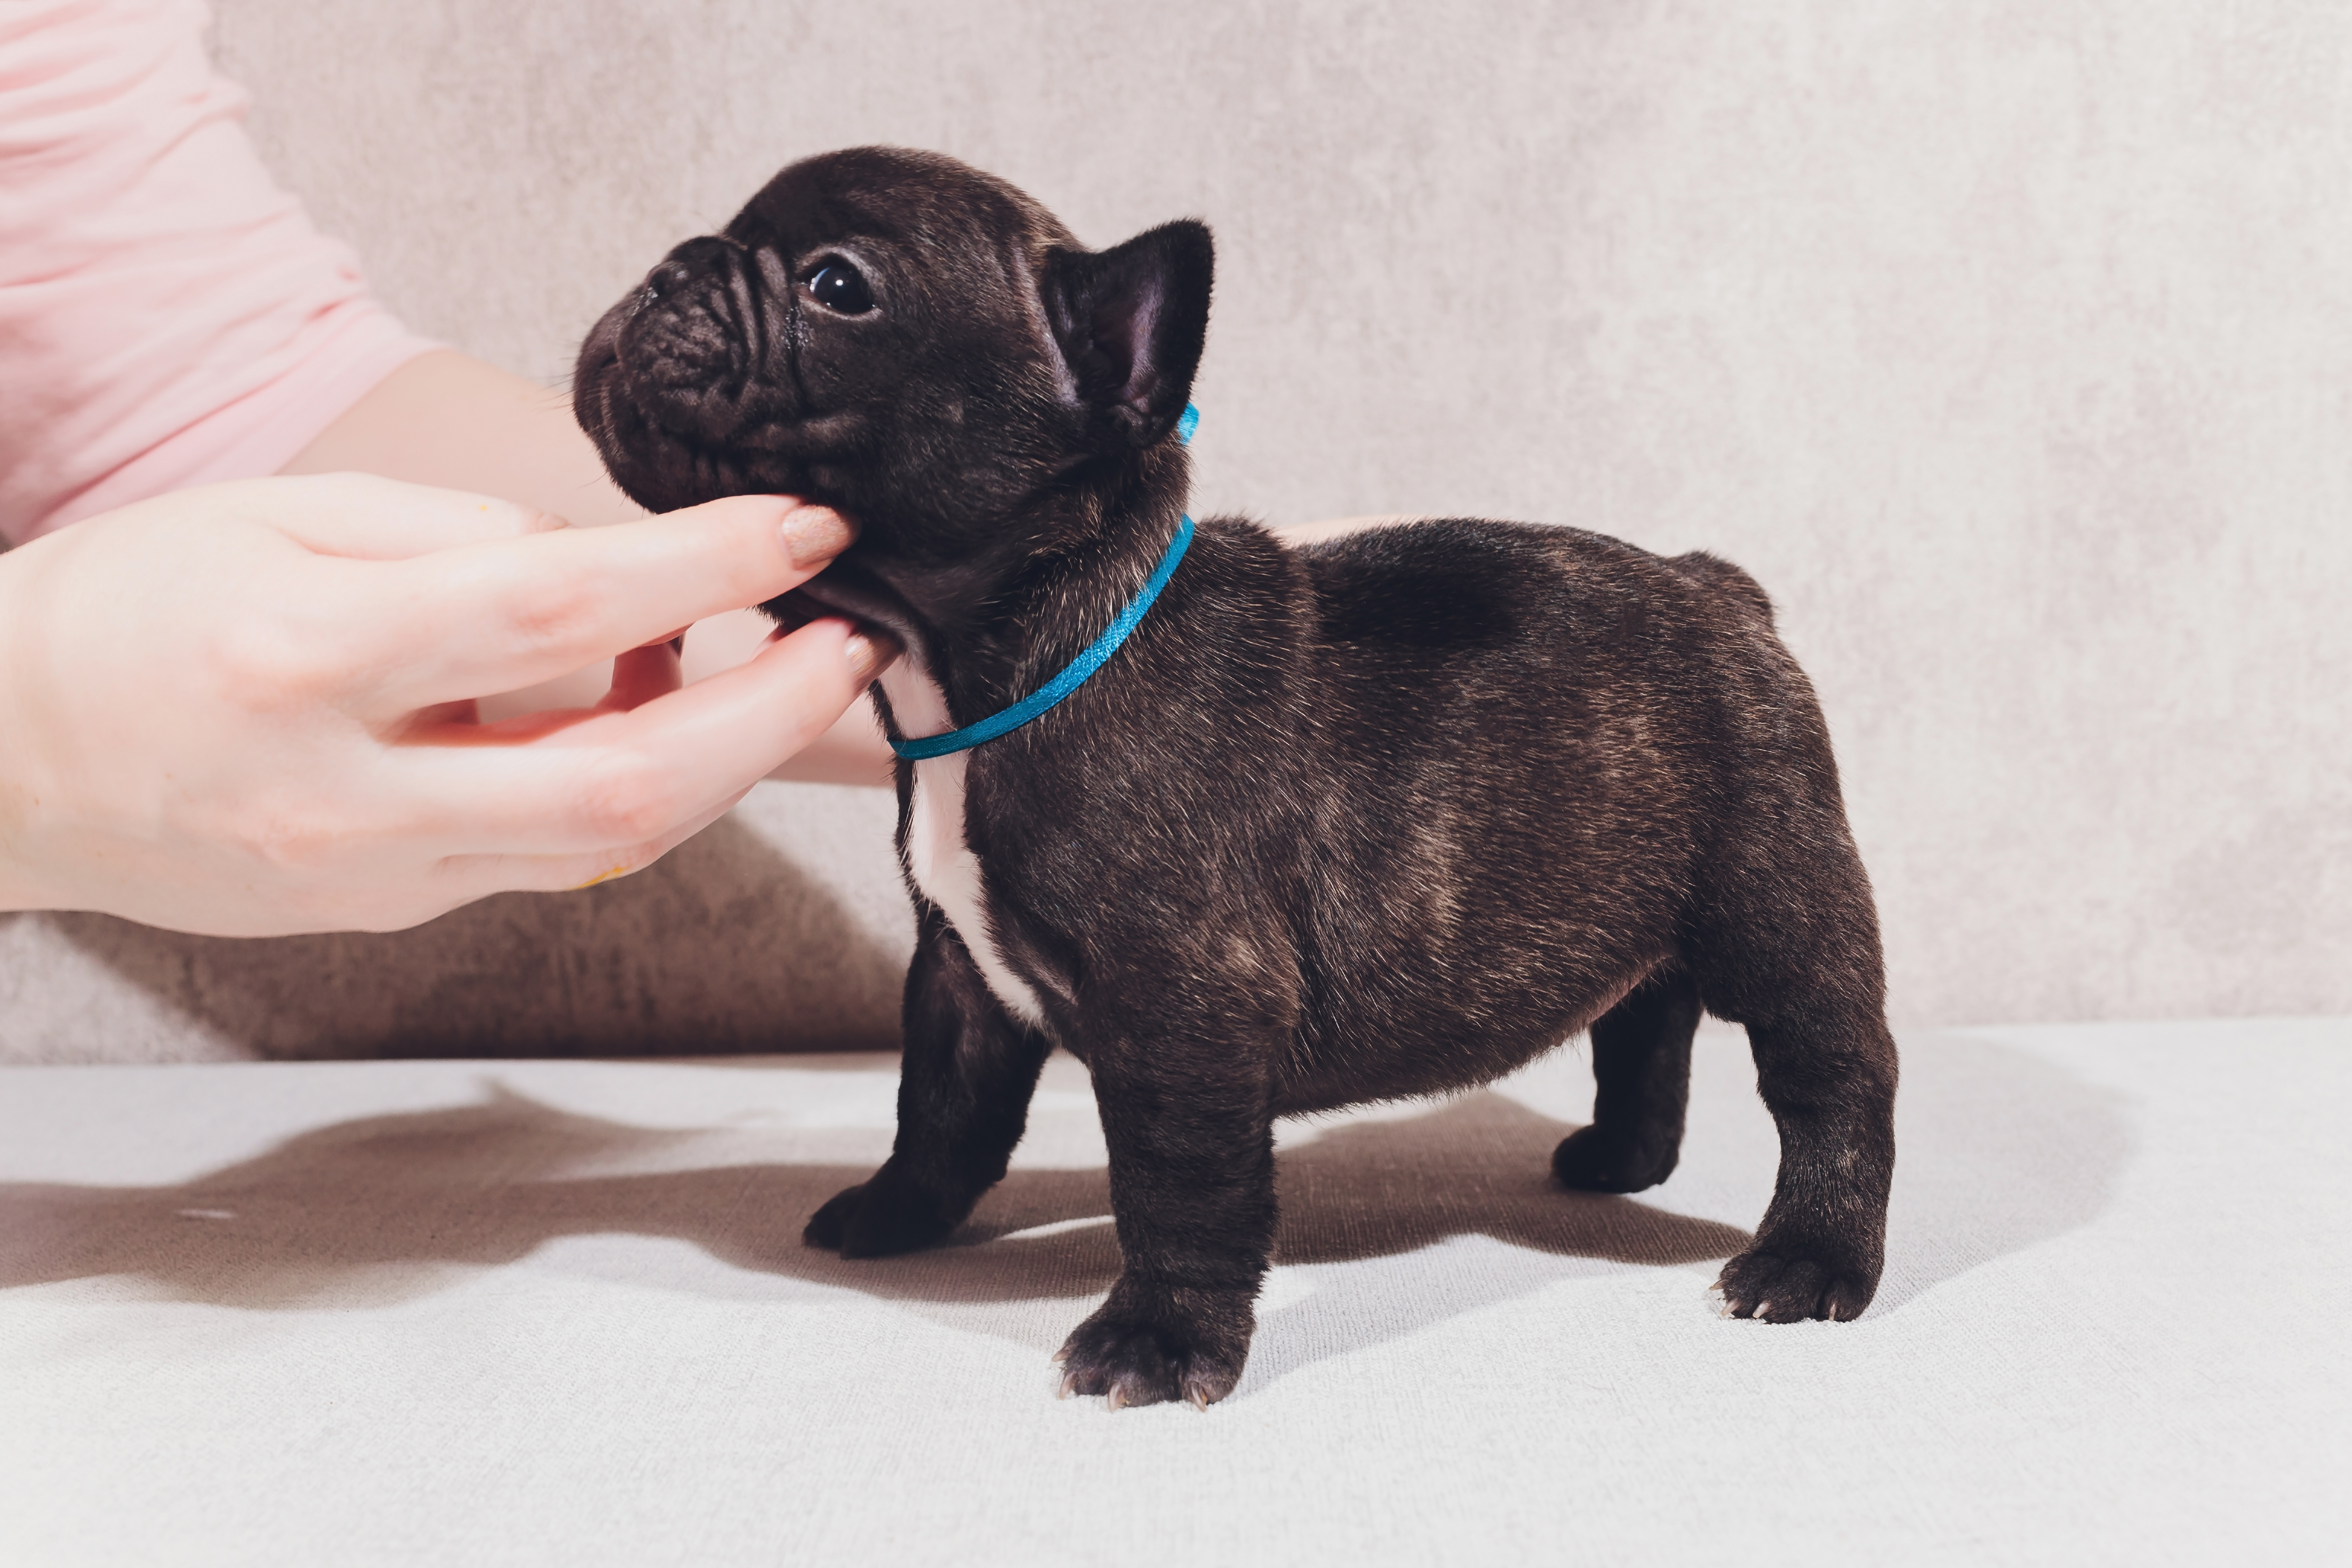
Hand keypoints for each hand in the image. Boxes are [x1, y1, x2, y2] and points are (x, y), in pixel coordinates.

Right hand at [0, 473, 892, 934]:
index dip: (705, 571)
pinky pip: (551, 857)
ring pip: (606, 842)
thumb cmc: (123, 612)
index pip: (559, 612)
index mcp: (310, 658)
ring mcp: (373, 874)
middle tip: (855, 646)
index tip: (806, 532)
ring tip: (786, 672)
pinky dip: (634, 791)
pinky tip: (666, 722)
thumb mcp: (269, 515)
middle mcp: (350, 791)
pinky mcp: (387, 910)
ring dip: (724, 761)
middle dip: (768, 721)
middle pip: (620, 783)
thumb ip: (446, 538)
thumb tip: (601, 568)